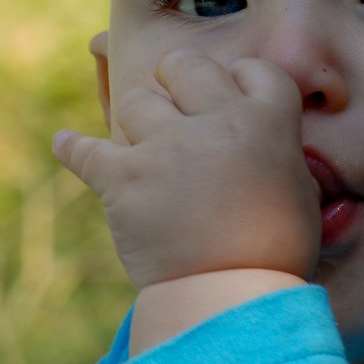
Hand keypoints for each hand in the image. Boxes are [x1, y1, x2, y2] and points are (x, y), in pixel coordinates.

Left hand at [53, 49, 318, 290]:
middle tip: (176, 101)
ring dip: (139, 118)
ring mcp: (165, 147)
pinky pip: (87, 151)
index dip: (238, 79)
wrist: (232, 298)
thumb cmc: (275, 253)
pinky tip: (63, 143)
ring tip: (142, 140)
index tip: (229, 92)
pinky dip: (72, 148)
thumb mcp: (300, 192)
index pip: (252, 69)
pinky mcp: (124, 178)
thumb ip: (278, 152)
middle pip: (185, 65)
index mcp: (267, 121)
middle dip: (178, 77)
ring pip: (138, 100)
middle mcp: (216, 122)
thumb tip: (264, 142)